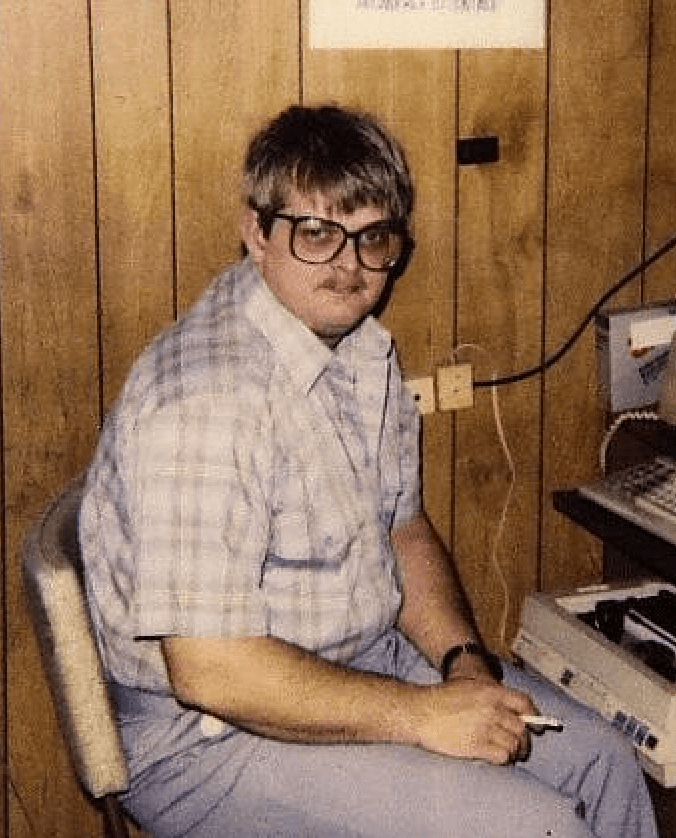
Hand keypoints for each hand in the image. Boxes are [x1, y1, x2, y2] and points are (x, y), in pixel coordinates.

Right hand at [415, 678, 535, 765]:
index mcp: (491, 691)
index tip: (537, 727)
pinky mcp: (477, 746)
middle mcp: (492, 709)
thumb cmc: (441, 699)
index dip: (534, 716)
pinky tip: (496, 758)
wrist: (420, 712)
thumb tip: (512, 711)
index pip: (524, 703)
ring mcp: (486, 728)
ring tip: (508, 754)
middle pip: (522, 729)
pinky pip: (503, 756)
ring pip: (515, 745)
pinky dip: (504, 759)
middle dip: (524, 741)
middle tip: (521, 748)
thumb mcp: (468, 686)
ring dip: (514, 752)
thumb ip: (491, 695)